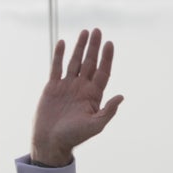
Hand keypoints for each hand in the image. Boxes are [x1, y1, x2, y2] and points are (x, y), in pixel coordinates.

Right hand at [31, 29, 121, 165]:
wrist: (51, 141)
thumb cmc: (74, 136)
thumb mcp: (95, 125)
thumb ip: (108, 111)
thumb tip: (121, 96)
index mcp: (94, 95)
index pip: (103, 72)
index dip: (107, 58)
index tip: (110, 43)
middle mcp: (82, 88)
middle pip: (90, 62)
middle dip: (94, 47)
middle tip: (98, 31)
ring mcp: (67, 86)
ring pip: (75, 61)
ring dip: (80, 47)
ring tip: (85, 32)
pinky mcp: (53, 87)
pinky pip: (57, 67)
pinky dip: (59, 55)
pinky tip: (62, 42)